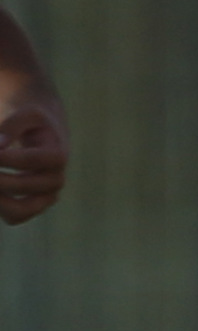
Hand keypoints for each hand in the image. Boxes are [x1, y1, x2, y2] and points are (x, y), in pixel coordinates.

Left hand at [0, 86, 68, 224]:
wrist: (43, 132)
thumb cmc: (31, 121)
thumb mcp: (25, 114)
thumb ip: (11, 125)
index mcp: (58, 155)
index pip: (31, 160)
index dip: (4, 158)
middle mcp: (56, 179)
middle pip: (26, 186)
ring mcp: (45, 196)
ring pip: (20, 209)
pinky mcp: (33, 205)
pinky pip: (14, 216)